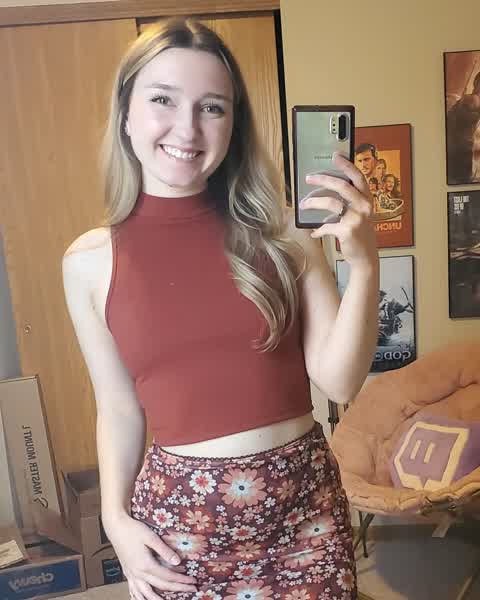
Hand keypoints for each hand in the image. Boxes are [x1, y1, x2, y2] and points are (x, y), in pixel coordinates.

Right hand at [104, 513, 197, 598]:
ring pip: (145, 594)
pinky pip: (133, 591)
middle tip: (191, 589)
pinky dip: (139, 598)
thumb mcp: (151, 537)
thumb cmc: (134, 530)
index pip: (168, 576)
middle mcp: (138, 574)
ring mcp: (131, 575)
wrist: (116, 527)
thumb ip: (164, 550)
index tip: (193, 581)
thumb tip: (178, 561)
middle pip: (161, 586)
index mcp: (146, 565)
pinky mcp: (127, 573)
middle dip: (177, 589)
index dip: (181, 580)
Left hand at [300, 153, 376, 267]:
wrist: (366, 257)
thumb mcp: (359, 215)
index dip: (347, 165)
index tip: (335, 156)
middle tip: (309, 178)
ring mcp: (357, 218)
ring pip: (331, 203)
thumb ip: (349, 203)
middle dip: (323, 179)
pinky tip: (314, 233)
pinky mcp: (347, 231)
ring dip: (314, 202)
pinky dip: (318, 230)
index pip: (358, 178)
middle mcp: (364, 207)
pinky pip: (327, 226)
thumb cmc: (360, 234)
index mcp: (367, 200)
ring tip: (303, 204)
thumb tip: (325, 191)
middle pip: (341, 186)